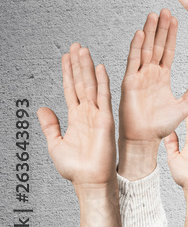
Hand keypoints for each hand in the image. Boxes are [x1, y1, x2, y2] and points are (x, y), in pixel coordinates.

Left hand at [38, 44, 116, 188]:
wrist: (89, 180)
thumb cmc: (75, 167)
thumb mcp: (55, 144)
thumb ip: (50, 125)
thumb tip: (41, 109)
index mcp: (76, 117)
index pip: (71, 89)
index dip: (68, 73)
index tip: (66, 57)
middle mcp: (88, 112)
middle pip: (81, 82)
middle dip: (77, 64)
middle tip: (76, 46)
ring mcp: (97, 114)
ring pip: (90, 85)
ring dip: (86, 67)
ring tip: (83, 50)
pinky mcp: (105, 120)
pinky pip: (103, 97)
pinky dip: (101, 82)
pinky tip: (99, 68)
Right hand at [118, 10, 187, 179]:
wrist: (145, 138)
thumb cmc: (161, 125)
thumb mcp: (183, 106)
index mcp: (163, 76)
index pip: (168, 50)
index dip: (172, 35)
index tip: (175, 19)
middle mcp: (150, 73)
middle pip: (157, 45)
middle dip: (160, 28)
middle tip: (164, 9)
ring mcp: (139, 76)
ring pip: (145, 49)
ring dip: (149, 32)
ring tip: (153, 15)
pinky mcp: (130, 83)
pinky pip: (133, 62)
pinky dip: (136, 48)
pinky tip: (140, 34)